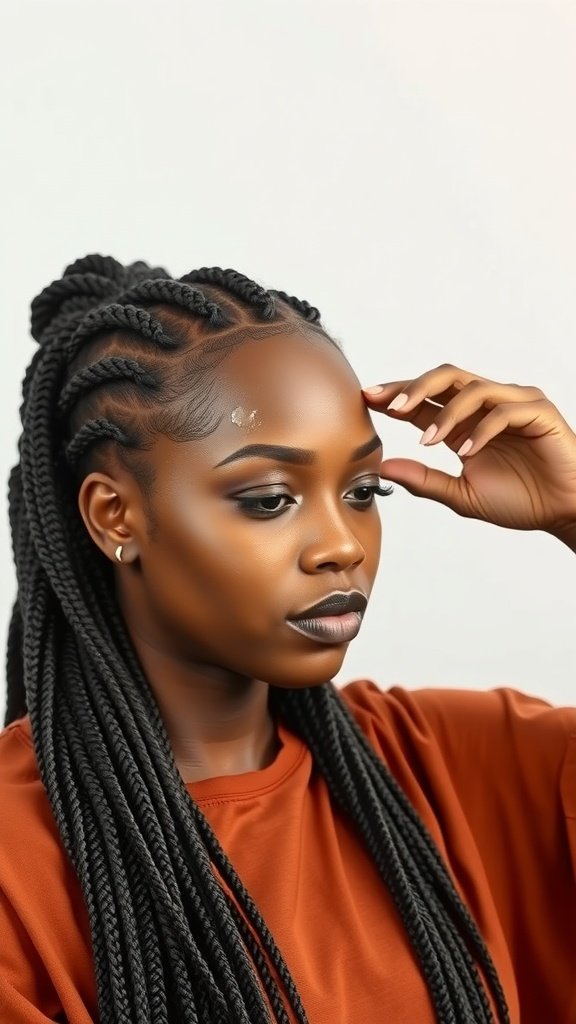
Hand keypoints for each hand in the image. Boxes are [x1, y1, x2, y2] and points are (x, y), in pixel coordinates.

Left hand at [362, 364, 575, 532]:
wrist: (563, 512)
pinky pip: (504, 410)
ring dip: (445, 413)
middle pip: (446, 377)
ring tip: (427, 441)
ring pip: (473, 388)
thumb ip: (424, 480)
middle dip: (414, 387)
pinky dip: (481, 429)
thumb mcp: (461, 494)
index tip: (367, 398)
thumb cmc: (520, 500)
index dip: (397, 394)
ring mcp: (514, 404)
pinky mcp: (539, 412)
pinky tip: (467, 452)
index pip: (426, 399)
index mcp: (465, 423)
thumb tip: (383, 468)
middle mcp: (487, 406)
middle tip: (389, 406)